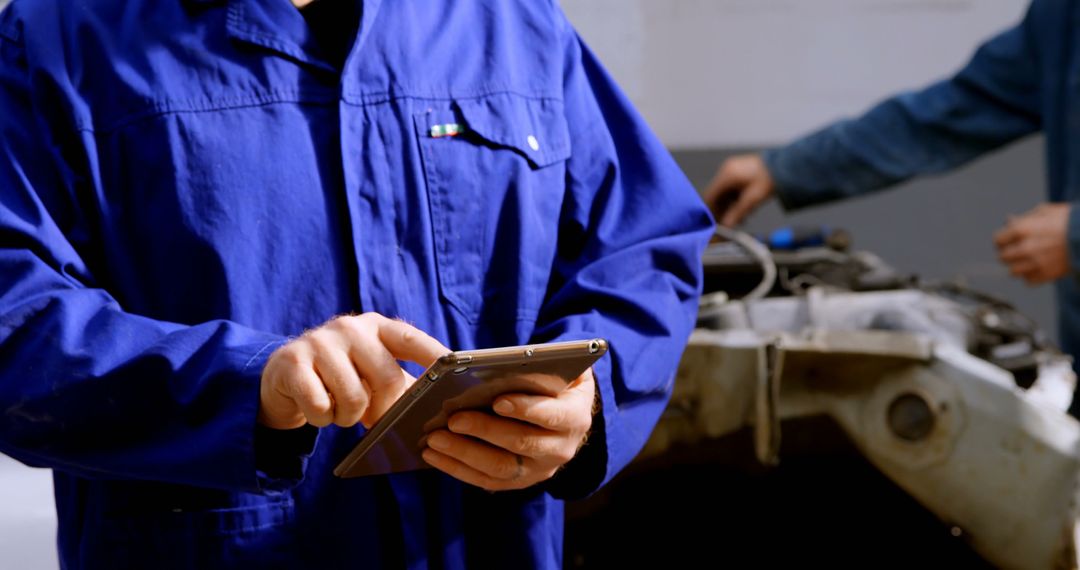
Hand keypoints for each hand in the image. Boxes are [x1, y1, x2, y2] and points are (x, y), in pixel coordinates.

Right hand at [259, 313, 446, 429]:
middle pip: (386, 379)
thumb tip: (441, 408)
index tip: (457, 370)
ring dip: (348, 417)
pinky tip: (317, 407)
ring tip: (340, 409)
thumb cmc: (341, 378)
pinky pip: (321, 406)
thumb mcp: (372, 372)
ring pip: (353, 399)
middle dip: (384, 410)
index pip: (412, 339)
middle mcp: (351, 328)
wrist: (283, 377)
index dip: (434, 355)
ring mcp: (320, 341)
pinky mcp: (292, 362)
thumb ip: (404, 384)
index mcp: (377, 327)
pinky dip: (322, 418)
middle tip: (372, 418)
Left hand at [421, 369, 596, 490]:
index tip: (497, 401)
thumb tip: (511, 361)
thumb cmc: (555, 382)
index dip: (525, 409)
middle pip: (522, 443)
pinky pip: (486, 480)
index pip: (552, 415)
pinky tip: (432, 455)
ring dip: (465, 453)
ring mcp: (540, 470)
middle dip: (485, 430)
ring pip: (500, 467)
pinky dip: (457, 468)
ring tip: (435, 438)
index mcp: (575, 416)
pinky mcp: (519, 481)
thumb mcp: (561, 366)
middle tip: (453, 419)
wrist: (564, 415)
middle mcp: (562, 448)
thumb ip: (545, 362)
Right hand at [703, 154, 775, 226]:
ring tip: (740, 217)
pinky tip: (743, 207)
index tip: (713, 222)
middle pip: (716, 194)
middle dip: (721, 210)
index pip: (710, 195)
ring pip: (723, 192)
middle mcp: (726, 170)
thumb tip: (726, 225)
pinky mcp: (737, 171)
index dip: (710, 210)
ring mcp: (731, 169)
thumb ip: (737, 212)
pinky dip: (733, 198)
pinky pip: (730, 187)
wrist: (784, 167)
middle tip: (728, 222)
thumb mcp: (753, 199)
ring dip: (729, 205)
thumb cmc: (770, 179)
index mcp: (727, 175)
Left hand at [994, 203, 1071, 284]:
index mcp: (1020, 230)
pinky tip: (1038, 268)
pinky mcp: (1045, 275)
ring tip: (1028, 261)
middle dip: (1009, 254)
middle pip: (1002, 258)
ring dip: (1018, 267)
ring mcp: (1034, 263)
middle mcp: (1023, 248)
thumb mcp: (1045, 211)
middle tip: (1018, 251)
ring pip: (1013, 272)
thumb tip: (1010, 221)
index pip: (997, 241)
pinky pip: (1028, 281)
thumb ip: (1025, 218)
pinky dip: (1031, 276)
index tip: (1007, 242)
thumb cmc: (1069, 221)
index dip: (1002, 241)